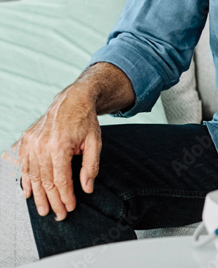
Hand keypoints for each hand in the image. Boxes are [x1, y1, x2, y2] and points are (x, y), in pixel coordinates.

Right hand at [12, 86, 101, 220]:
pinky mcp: (27, 140)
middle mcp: (42, 145)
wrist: (73, 99)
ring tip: (44, 210)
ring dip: (38, 196)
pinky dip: (26, 181)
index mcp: (60, 145)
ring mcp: (32, 143)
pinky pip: (24, 165)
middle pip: (46, 181)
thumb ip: (91, 166)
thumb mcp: (95, 141)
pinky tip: (29, 194)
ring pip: (33, 176)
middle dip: (53, 201)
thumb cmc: (85, 120)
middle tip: (59, 215)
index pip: (61, 179)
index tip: (70, 208)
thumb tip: (87, 188)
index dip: (66, 196)